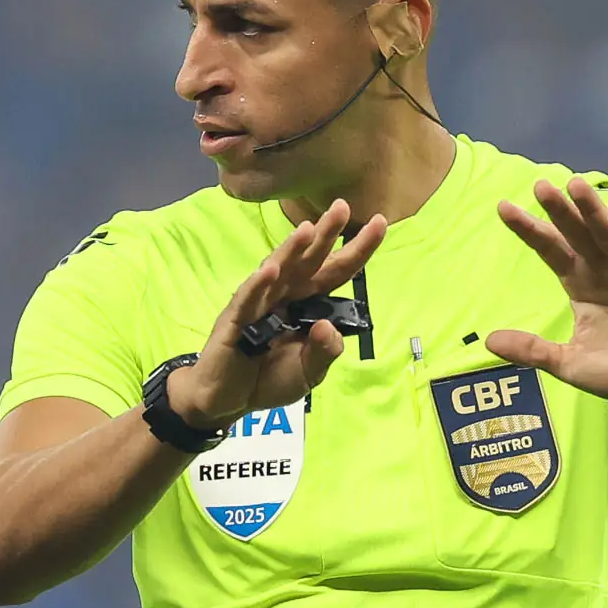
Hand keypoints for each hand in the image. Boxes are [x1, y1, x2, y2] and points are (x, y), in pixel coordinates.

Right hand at [169, 199, 386, 428]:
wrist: (228, 400)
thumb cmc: (269, 378)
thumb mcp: (308, 372)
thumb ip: (324, 352)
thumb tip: (329, 327)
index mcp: (306, 303)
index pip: (336, 271)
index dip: (357, 249)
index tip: (379, 222)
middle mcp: (284, 295)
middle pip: (309, 260)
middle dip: (325, 234)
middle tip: (341, 206)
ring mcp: (258, 303)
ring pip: (278, 271)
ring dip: (291, 250)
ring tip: (307, 229)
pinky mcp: (235, 320)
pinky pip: (248, 299)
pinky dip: (258, 284)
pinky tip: (270, 269)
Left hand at [485, 178, 607, 410]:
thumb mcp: (572, 364)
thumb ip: (534, 351)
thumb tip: (488, 341)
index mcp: (580, 285)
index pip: (550, 251)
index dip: (529, 230)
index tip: (504, 207)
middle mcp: (603, 270)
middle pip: (576, 235)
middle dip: (559, 211)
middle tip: (540, 186)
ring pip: (607, 235)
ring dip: (593, 211)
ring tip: (575, 185)